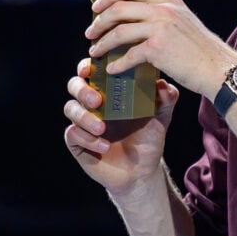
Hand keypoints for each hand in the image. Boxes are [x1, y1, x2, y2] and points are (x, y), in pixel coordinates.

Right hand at [63, 57, 178, 196]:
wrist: (142, 169)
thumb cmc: (149, 136)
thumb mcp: (161, 116)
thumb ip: (166, 99)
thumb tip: (163, 85)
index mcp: (110, 89)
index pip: (93, 70)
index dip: (88, 65)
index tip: (91, 69)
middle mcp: (93, 102)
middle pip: (74, 85)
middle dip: (82, 90)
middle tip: (97, 100)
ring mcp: (83, 121)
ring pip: (70, 109)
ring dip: (84, 117)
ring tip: (102, 129)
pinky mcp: (77, 142)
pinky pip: (72, 134)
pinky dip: (87, 139)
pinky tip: (104, 145)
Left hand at [84, 0, 236, 99]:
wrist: (218, 68)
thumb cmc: (201, 50)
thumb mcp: (184, 22)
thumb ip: (163, 15)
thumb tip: (137, 19)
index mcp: (169, 0)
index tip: (97, 7)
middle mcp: (164, 9)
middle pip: (119, 6)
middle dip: (99, 20)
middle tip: (91, 32)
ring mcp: (161, 27)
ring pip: (119, 31)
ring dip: (102, 42)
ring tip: (95, 51)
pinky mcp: (158, 48)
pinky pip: (128, 54)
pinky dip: (117, 63)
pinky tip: (113, 69)